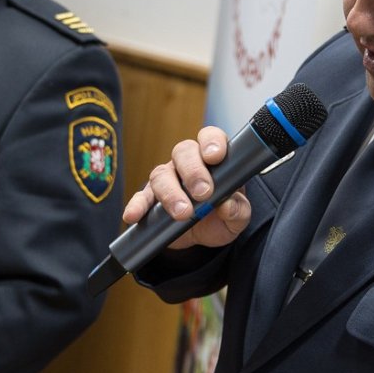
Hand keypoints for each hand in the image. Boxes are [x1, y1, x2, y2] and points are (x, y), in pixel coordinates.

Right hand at [122, 126, 250, 249]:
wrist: (203, 235)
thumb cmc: (223, 215)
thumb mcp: (239, 215)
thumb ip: (238, 210)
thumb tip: (226, 207)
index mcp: (212, 159)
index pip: (210, 137)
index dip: (211, 142)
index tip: (215, 156)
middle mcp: (187, 163)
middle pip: (183, 152)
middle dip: (193, 171)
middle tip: (202, 193)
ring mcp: (167, 178)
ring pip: (161, 173)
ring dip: (171, 193)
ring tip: (183, 213)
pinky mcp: (150, 198)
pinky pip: (141, 197)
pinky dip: (137, 206)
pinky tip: (134, 215)